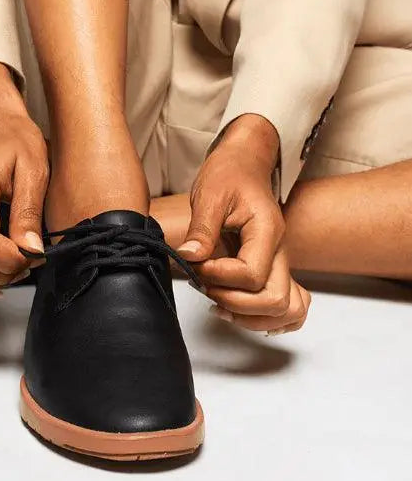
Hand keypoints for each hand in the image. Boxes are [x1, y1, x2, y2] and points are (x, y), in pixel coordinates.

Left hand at [179, 114, 310, 332]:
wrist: (244, 163)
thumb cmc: (229, 174)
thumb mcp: (210, 196)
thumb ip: (202, 230)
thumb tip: (189, 257)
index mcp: (266, 231)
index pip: (252, 275)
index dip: (221, 277)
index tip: (197, 265)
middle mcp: (280, 251)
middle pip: (275, 299)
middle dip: (235, 303)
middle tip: (206, 286)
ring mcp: (280, 262)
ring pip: (288, 309)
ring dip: (252, 317)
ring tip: (219, 303)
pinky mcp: (274, 268)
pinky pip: (291, 305)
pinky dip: (269, 317)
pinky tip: (239, 310)